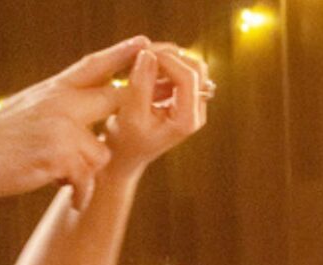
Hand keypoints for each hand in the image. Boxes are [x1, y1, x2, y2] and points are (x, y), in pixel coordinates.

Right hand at [0, 37, 154, 217]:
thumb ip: (58, 107)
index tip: (144, 42)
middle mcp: (61, 102)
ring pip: (102, 152)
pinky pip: (87, 178)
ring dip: (86, 169)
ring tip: (61, 173)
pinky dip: (80, 192)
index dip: (120, 54)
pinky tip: (72, 197)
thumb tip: (86, 114)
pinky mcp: (61, 155)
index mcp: (53, 89)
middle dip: (127, 114)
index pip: (93, 65)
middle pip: (114, 100)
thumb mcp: (28, 109)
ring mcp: (62, 127)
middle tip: (143, 118)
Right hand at [105, 46, 211, 171]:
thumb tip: (148, 54)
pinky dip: (164, 64)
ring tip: (142, 59)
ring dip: (168, 57)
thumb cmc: (126, 140)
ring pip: (191, 66)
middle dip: (170, 55)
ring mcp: (192, 103)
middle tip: (143, 52)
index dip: (167, 60)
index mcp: (186, 120)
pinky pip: (181, 70)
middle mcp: (196, 111)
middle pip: (196, 68)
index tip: (143, 54)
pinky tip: (144, 67)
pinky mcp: (183, 97)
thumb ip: (140, 85)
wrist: (127, 154)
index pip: (188, 78)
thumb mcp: (130, 114)